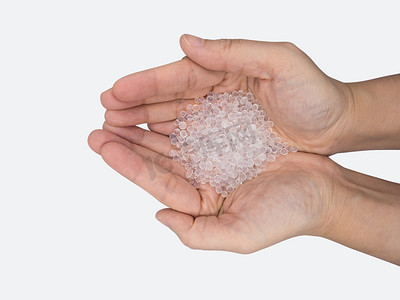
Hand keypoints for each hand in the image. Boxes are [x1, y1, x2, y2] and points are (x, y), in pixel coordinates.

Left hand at [88, 125, 337, 251]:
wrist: (323, 188)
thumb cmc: (288, 213)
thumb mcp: (241, 235)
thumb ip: (196, 233)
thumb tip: (160, 215)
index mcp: (200, 203)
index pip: (156, 182)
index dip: (128, 165)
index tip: (103, 145)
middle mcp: (202, 179)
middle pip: (155, 159)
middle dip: (126, 143)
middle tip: (100, 125)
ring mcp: (213, 156)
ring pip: (169, 139)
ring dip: (143, 125)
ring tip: (117, 110)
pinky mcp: (226, 137)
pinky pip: (193, 122)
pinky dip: (172, 113)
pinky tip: (154, 104)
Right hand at [101, 34, 352, 154]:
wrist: (336, 125)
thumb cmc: (314, 94)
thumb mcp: (282, 62)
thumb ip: (234, 51)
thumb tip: (186, 42)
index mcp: (224, 71)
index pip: (177, 77)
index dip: (145, 83)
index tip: (115, 91)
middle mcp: (215, 95)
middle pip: (166, 100)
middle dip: (133, 106)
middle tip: (103, 114)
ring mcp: (217, 121)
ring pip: (170, 122)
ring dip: (141, 126)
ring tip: (112, 131)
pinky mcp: (222, 145)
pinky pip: (186, 143)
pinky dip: (163, 144)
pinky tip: (144, 146)